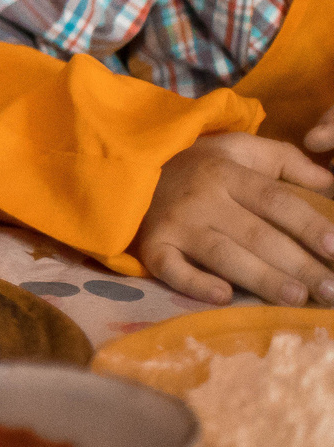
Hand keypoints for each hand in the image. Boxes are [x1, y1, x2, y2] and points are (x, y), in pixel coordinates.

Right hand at [130, 132, 333, 305]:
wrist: (133, 168)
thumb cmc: (199, 163)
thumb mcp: (240, 148)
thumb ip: (286, 162)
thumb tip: (331, 184)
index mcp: (227, 172)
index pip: (275, 200)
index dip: (307, 225)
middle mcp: (202, 199)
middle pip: (257, 235)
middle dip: (298, 264)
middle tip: (331, 290)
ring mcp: (175, 225)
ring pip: (224, 256)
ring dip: (262, 279)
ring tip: (297, 297)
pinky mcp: (152, 247)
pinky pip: (173, 270)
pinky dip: (196, 284)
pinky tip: (224, 296)